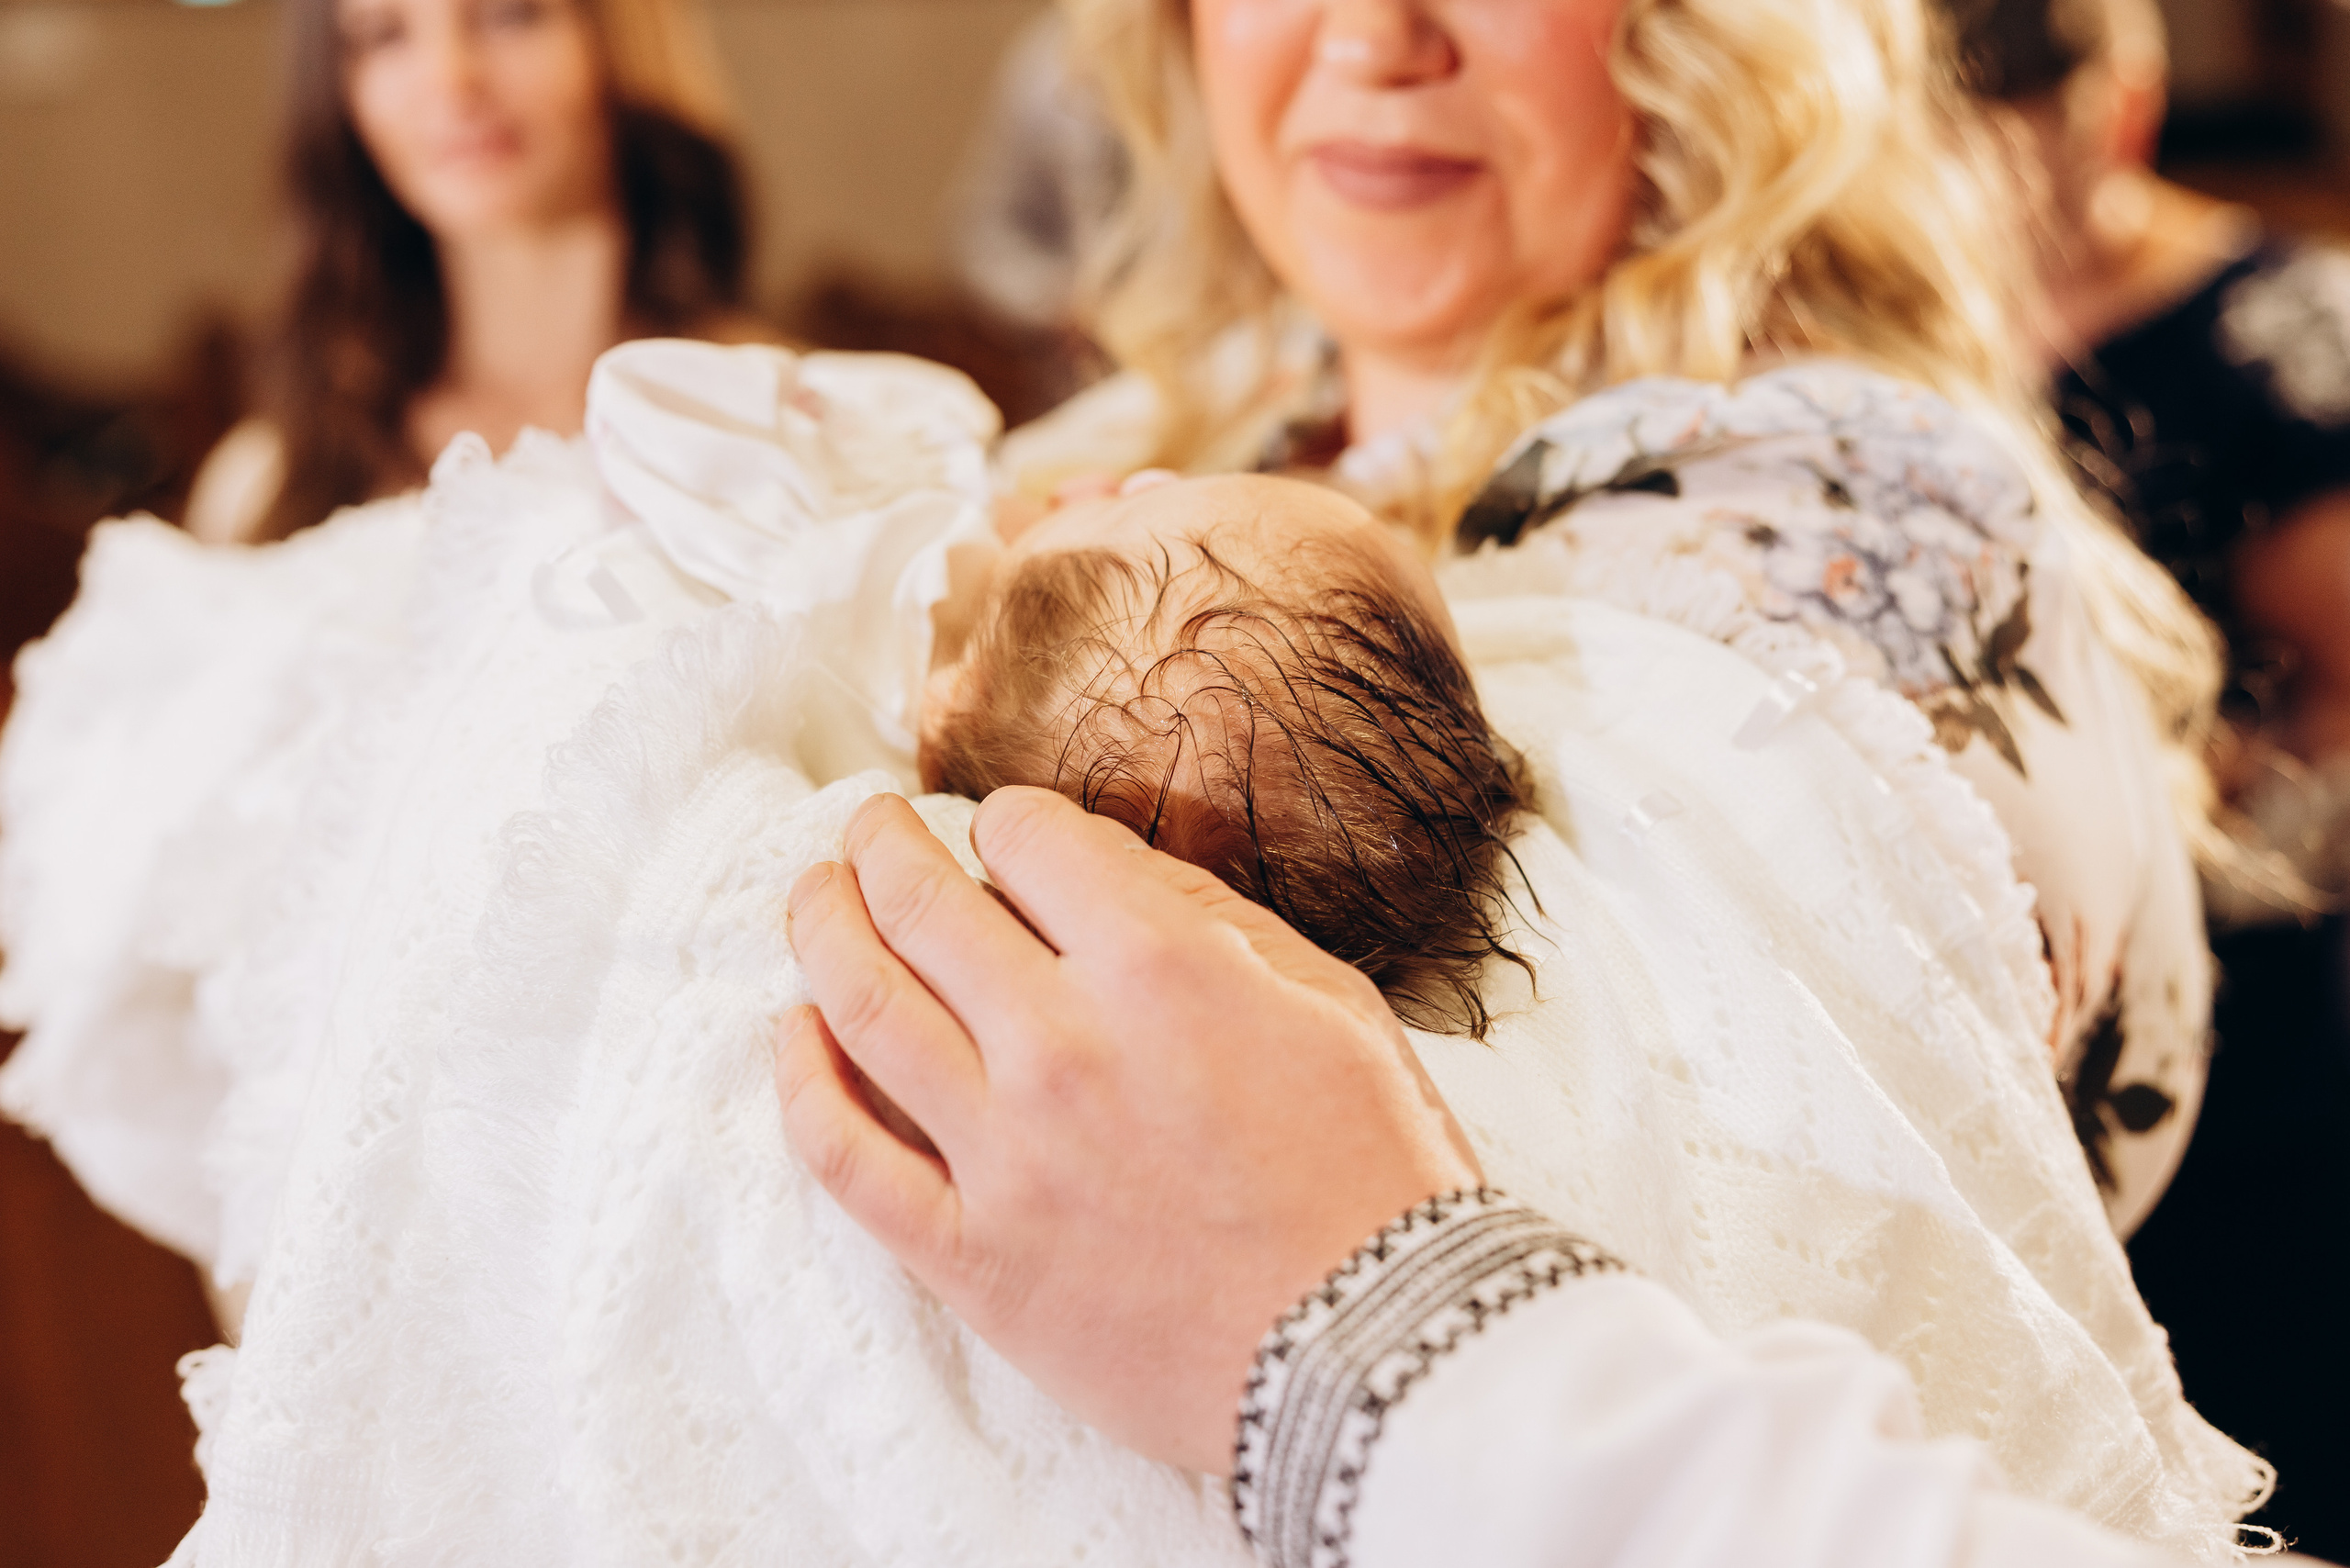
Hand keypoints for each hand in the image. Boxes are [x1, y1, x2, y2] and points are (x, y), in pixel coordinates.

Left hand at [775, 788, 1480, 1474]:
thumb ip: (1216, 922)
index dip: (1007, 822)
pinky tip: (794, 1033)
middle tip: (867, 830)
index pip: (1027, 839)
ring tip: (812, 897)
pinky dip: (800, 1082)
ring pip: (860, 1007)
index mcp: (1160, 969)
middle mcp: (1063, 1046)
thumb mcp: (1333, 1006)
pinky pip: (846, 1158)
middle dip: (880, 846)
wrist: (1377, 1358)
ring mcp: (1005, 1156)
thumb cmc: (1377, 1177)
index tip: (1006, 837)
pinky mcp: (972, 1258)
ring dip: (820, 930)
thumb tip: (1116, 872)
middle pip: (919, 904)